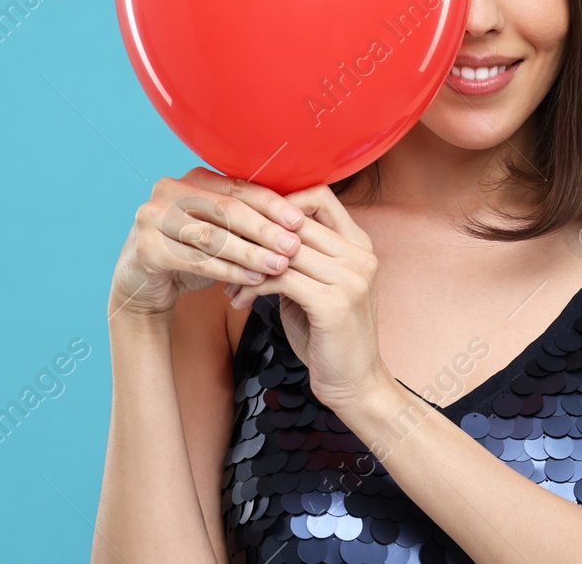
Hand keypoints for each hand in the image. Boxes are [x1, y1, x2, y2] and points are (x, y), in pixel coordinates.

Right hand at [108, 167, 305, 321]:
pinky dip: (228, 270)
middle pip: (226, 209)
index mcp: (192, 179)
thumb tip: (296, 223)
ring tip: (278, 265)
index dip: (271, 204)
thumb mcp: (219, 231)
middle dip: (264, 229)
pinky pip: (196, 260)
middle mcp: (169, 190)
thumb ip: (246, 222)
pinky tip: (252, 278)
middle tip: (293, 246)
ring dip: (250, 252)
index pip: (238, 188)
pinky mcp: (147, 248)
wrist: (143, 282)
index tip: (299, 221)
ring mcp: (152, 217)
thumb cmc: (190, 252)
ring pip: (212, 236)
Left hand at [223, 183, 390, 413]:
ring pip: (282, 250)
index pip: (319, 197)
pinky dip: (252, 286)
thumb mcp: (317, 287)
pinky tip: (238, 301)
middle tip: (221, 248)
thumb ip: (300, 258)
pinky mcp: (334, 303)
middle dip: (251, 233)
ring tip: (225, 282)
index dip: (280, 202)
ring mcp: (350, 278)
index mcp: (359, 245)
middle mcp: (359, 255)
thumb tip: (256, 231)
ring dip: (246, 264)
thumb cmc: (329, 336)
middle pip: (294, 221)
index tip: (250, 224)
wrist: (355, 384)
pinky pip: (280, 278)